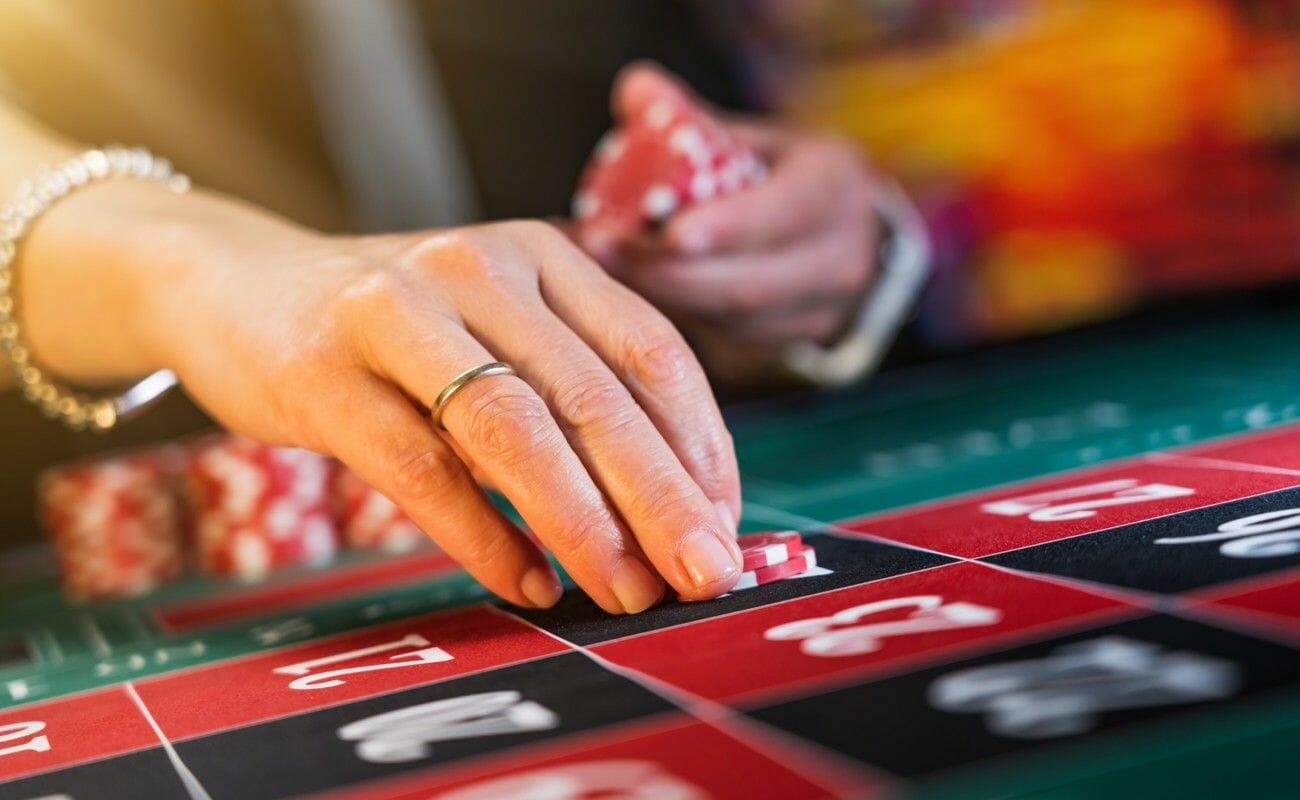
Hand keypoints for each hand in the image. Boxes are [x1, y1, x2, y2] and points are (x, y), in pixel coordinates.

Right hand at [152, 218, 742, 613]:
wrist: (234, 283)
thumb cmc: (392, 326)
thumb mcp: (493, 324)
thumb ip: (571, 385)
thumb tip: (675, 505)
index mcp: (542, 256)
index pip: (652, 350)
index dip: (700, 445)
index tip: (726, 524)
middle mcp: (480, 270)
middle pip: (593, 395)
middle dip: (661, 497)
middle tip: (705, 574)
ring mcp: (397, 313)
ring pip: (513, 428)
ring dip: (583, 523)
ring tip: (627, 593)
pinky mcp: (324, 371)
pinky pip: (419, 466)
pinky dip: (482, 535)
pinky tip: (528, 584)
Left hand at [588, 64, 880, 384]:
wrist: (853, 242)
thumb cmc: (788, 179)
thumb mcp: (758, 139)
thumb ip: (695, 120)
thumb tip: (635, 91)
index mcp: (834, 188)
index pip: (787, 212)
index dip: (730, 227)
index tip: (671, 233)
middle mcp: (838, 258)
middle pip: (749, 283)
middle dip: (668, 270)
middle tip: (600, 246)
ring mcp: (817, 313)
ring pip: (732, 321)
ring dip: (661, 298)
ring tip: (597, 269)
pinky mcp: (787, 345)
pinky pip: (724, 341)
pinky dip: (673, 317)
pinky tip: (622, 296)